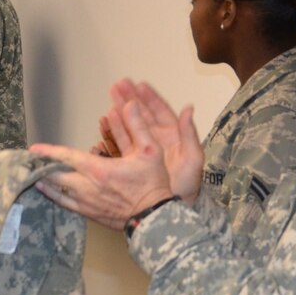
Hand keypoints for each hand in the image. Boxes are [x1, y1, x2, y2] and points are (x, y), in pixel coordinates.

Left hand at [29, 87, 180, 230]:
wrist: (155, 218)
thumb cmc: (153, 184)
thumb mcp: (150, 151)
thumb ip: (138, 126)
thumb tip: (130, 104)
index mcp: (98, 170)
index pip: (66, 157)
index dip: (48, 152)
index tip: (34, 148)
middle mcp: (87, 187)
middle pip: (55, 176)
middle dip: (41, 168)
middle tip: (28, 162)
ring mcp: (86, 203)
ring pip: (56, 192)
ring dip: (44, 182)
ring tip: (32, 175)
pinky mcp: (89, 214)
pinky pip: (65, 204)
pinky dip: (53, 196)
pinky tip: (47, 191)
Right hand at [108, 80, 202, 201]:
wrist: (171, 210)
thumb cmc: (186, 186)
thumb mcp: (193, 160)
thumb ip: (190, 134)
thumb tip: (189, 108)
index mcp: (172, 135)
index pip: (159, 111)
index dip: (149, 97)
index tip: (138, 84)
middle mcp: (156, 139)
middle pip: (141, 114)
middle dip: (129, 99)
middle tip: (117, 85)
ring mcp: (141, 150)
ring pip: (128, 126)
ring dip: (118, 113)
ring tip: (108, 101)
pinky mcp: (130, 161)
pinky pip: (118, 143)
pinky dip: (110, 133)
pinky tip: (103, 124)